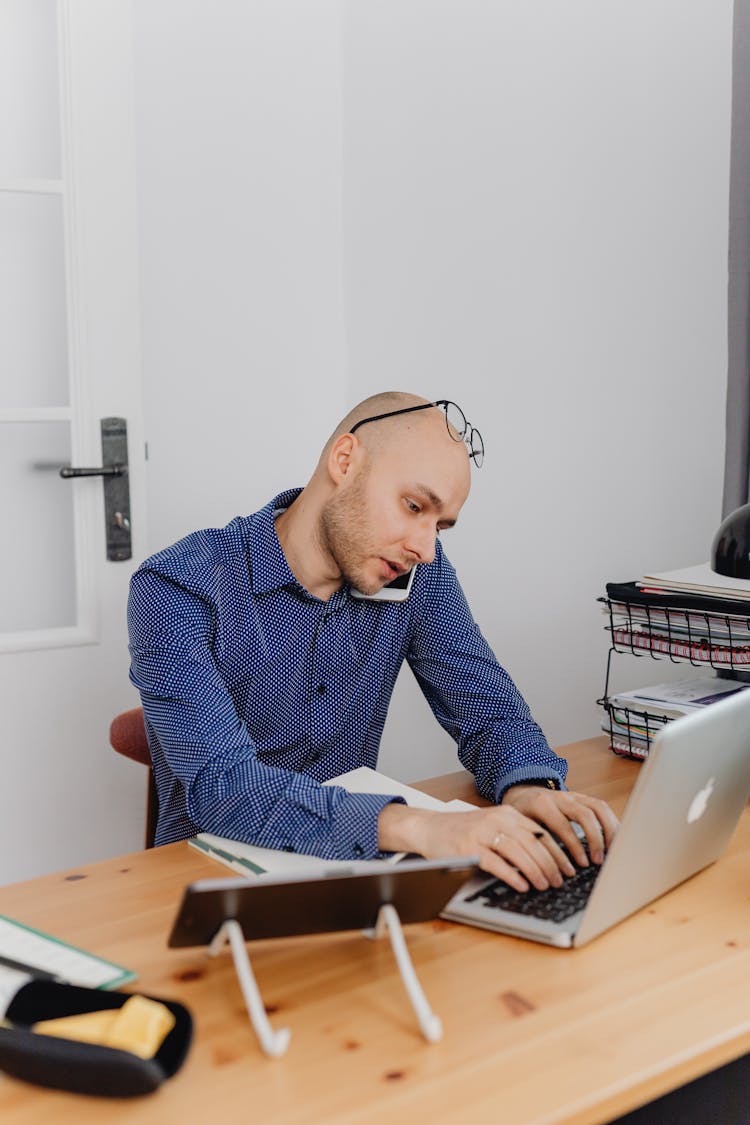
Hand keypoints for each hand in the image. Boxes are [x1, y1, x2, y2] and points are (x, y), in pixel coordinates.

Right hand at [378, 802, 595, 892]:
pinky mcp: (468, 848)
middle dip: (551, 864)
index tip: (568, 869)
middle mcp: (496, 820)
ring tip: (546, 885)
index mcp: (507, 813)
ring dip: (536, 871)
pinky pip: (496, 863)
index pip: (540, 832)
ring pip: (518, 852)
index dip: (558, 852)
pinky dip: (512, 876)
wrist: (428, 828)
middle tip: (560, 881)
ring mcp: (482, 833)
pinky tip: (523, 886)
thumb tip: (545, 859)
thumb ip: (515, 836)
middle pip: (533, 842)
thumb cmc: (462, 831)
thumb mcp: (492, 826)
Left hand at [501, 785, 618, 869]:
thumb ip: (533, 842)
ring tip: (612, 852)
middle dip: (595, 839)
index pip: (563, 825)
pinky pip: (602, 807)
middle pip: (585, 814)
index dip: (575, 846)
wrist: (522, 793)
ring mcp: (573, 795)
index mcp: (541, 804)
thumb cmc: (520, 815)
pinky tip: (614, 839)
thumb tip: (544, 870)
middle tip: (598, 861)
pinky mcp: (583, 798)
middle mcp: (560, 796)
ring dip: (608, 830)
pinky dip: (611, 823)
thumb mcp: (519, 827)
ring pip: (598, 807)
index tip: (583, 864)